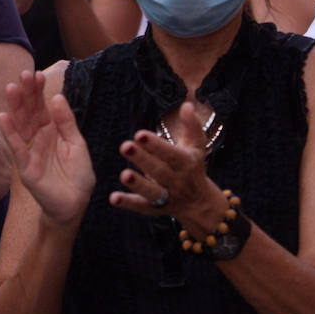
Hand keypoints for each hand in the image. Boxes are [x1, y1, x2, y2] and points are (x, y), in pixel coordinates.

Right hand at [0, 70, 93, 226]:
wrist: (74, 205)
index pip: (42, 107)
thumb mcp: (77, 145)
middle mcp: (37, 137)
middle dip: (26, 93)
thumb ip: (67, 122)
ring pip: (20, 125)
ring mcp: (29, 150)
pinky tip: (3, 116)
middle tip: (23, 74)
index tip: (36, 74)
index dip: (39, 91)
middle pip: (29, 112)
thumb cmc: (77, 176)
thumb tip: (57, 97)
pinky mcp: (25, 166)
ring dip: (15, 107)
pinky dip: (10, 132)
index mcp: (51, 131)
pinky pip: (16, 147)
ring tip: (11, 88)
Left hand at [109, 102, 227, 235]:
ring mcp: (167, 196)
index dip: (156, 145)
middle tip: (124, 146)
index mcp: (185, 163)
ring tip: (123, 174)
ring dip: (137, 184)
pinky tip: (114, 198)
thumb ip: (191, 126)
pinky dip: (128, 203)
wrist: (201, 203)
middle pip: (159, 171)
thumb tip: (187, 105)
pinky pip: (141, 206)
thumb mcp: (196, 146)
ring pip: (152, 191)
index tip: (139, 134)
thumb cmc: (193, 166)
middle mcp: (177, 181)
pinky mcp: (155, 209)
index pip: (171, 154)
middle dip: (143, 160)